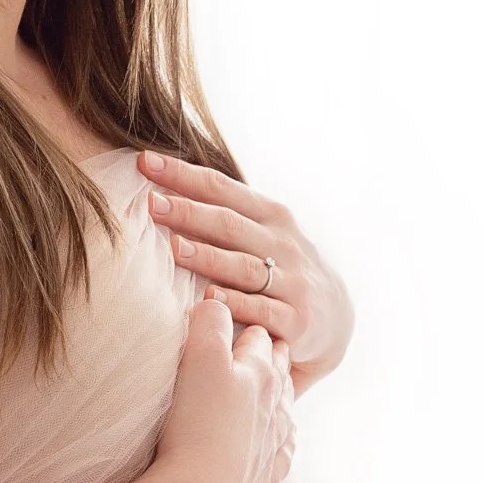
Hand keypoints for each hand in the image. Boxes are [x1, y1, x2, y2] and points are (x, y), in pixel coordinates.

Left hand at [137, 149, 353, 392]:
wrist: (336, 317)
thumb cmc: (282, 268)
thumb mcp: (264, 234)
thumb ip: (223, 216)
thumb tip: (161, 191)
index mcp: (270, 216)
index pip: (222, 188)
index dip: (184, 174)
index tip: (146, 162)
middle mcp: (283, 244)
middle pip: (229, 224)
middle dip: (189, 212)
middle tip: (151, 204)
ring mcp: (291, 282)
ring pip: (244, 266)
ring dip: (209, 257)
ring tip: (176, 248)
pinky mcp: (295, 321)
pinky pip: (262, 310)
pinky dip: (236, 304)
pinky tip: (210, 299)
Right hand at [151, 298, 295, 482]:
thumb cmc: (196, 423)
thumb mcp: (199, 358)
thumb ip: (209, 321)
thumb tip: (215, 302)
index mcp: (261, 373)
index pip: (259, 339)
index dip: (250, 327)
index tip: (245, 322)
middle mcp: (275, 406)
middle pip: (278, 372)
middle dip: (272, 356)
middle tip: (266, 346)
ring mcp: (273, 443)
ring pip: (285, 410)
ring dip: (280, 395)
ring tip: (275, 387)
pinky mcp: (265, 476)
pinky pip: (283, 452)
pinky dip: (282, 440)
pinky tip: (278, 439)